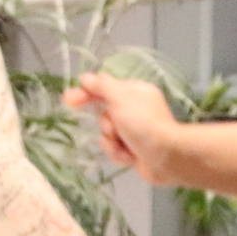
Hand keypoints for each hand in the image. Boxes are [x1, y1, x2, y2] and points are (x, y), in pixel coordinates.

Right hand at [64, 72, 182, 182]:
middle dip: (106, 125)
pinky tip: (129, 157)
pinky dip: (118, 154)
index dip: (86, 93)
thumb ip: (101, 86)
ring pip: (107, 134)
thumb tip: (86, 78)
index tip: (69, 101)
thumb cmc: (144, 123)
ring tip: (124, 146)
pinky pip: (114, 149)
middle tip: (112, 130)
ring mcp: (136, 131)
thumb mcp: (120, 98)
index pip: (105, 88)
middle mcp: (136, 110)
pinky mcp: (134, 150)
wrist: (167, 158)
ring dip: (111, 141)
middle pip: (104, 114)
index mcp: (135, 93)